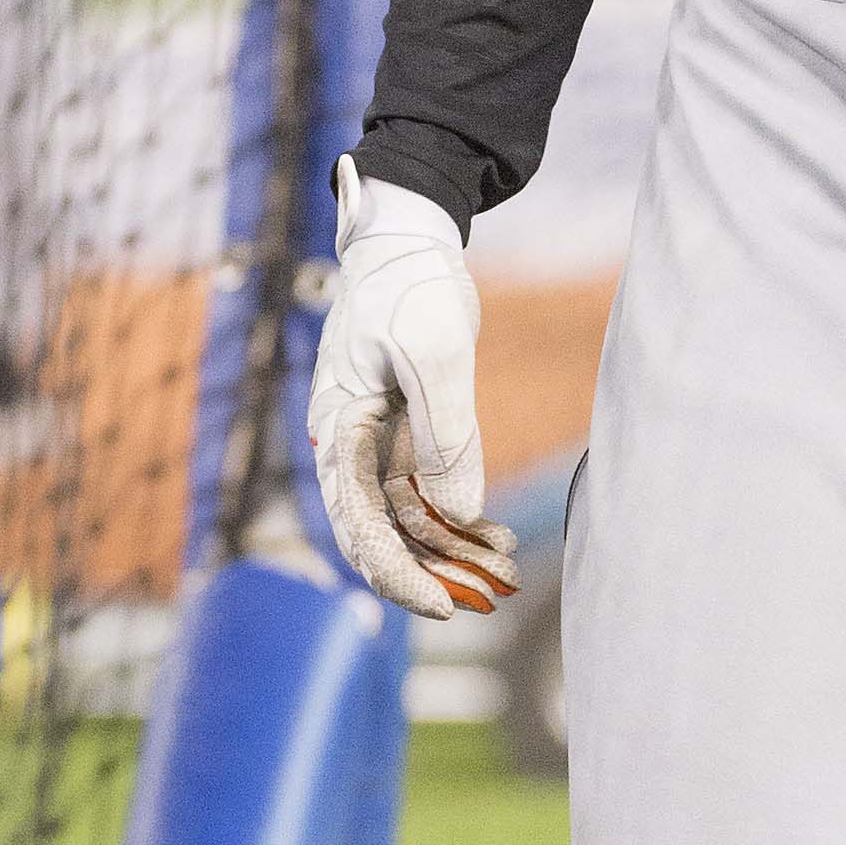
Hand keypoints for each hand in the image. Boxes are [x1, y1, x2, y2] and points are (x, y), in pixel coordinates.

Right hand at [307, 155, 518, 620]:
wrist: (411, 239)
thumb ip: (445, 432)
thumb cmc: (411, 287)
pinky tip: (495, 537)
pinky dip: (458, 515)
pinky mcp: (406, 430)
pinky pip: (426, 489)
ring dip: (453, 548)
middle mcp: (351, 445)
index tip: (440, 605)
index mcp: (339, 429)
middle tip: (489, 598)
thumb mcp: (434, 352)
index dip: (397, 570)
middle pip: (383, 531)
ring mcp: (378, 440)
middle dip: (433, 570)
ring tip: (507, 571)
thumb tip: (459, 510)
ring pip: (409, 517)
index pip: (359, 522)